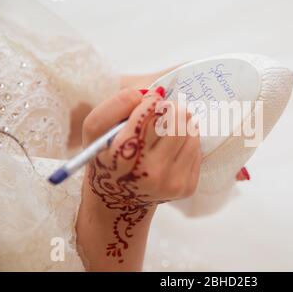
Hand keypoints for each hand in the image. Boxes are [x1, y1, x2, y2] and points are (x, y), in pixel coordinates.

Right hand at [77, 86, 201, 269]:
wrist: (121, 198)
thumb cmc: (107, 156)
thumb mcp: (95, 129)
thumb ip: (115, 105)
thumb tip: (153, 93)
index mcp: (125, 154)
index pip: (152, 111)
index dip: (152, 101)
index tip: (150, 101)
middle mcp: (151, 172)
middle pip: (179, 120)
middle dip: (173, 109)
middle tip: (165, 111)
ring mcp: (172, 182)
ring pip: (192, 132)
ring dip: (182, 124)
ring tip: (167, 130)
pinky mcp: (188, 187)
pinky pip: (197, 149)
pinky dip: (187, 142)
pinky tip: (172, 148)